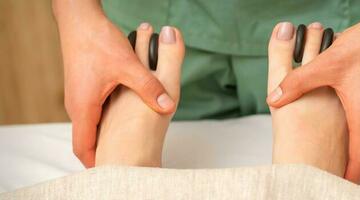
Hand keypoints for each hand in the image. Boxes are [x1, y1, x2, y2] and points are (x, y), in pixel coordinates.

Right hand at [53, 0, 174, 167]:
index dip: (96, 163)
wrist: (79, 19)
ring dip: (106, 134)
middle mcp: (77, 106)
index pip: (83, 147)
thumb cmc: (97, 41)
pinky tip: (124, 116)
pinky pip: (94, 111)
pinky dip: (106, 119)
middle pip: (88, 139)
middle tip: (122, 161)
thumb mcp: (128, 66)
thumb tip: (168, 106)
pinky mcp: (84, 87)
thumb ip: (150, 88)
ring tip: (125, 143)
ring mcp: (79, 96)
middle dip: (104, 151)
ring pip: (93, 124)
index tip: (112, 172)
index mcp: (84, 107)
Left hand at [266, 1, 359, 182]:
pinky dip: (357, 131)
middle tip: (330, 173)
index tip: (336, 187)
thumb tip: (273, 97)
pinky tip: (342, 123)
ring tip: (335, 155)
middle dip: (348, 166)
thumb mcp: (325, 65)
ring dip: (352, 148)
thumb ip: (296, 82)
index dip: (348, 178)